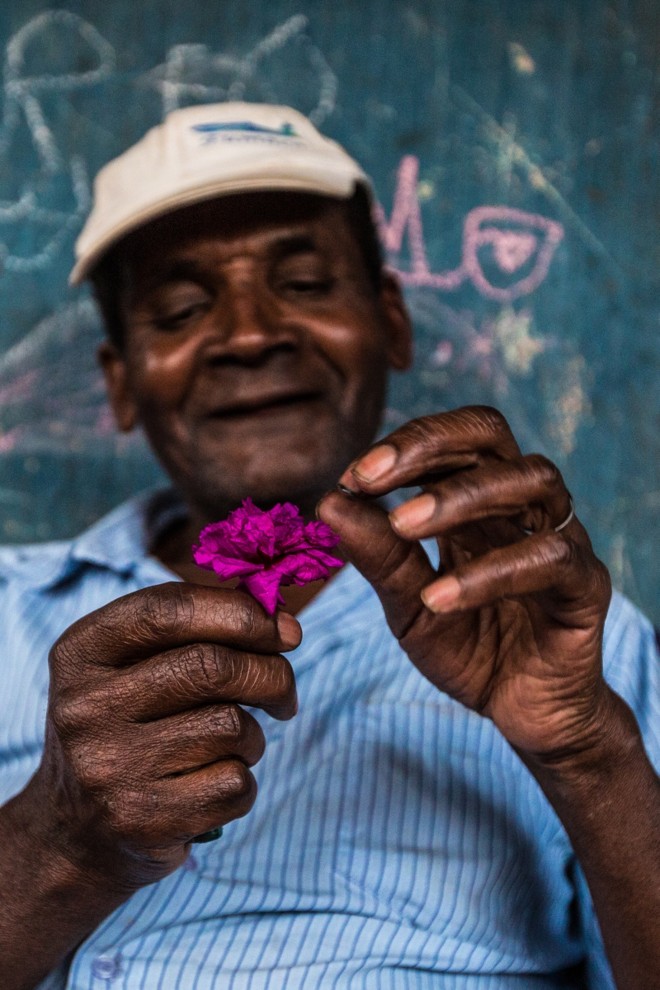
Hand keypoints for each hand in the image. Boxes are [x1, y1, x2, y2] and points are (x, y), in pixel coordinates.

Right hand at [25, 582, 299, 891]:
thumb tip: (285, 624)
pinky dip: (242, 783)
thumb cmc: (129, 726)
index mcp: (81, 652)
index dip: (242, 613)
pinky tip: (210, 787)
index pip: (170, 610)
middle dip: (270, 674)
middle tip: (283, 691)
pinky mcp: (142, 821)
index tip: (286, 630)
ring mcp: (109, 769)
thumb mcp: (134, 664)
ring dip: (252, 736)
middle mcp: (85, 708)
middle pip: (212, 667)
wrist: (74, 831)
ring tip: (227, 748)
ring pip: (231, 727)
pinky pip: (235, 785)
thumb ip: (198, 629)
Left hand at [318, 406, 612, 763]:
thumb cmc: (470, 649)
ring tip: (403, 524)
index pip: (450, 441)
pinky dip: (490, 572)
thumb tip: (327, 502)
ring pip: (531, 480)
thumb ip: (378, 557)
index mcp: (478, 502)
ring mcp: (560, 539)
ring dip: (460, 495)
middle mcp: (522, 508)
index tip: (351, 478)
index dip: (402, 446)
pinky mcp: (586, 587)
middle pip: (491, 434)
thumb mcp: (407, 605)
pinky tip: (439, 597)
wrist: (524, 715)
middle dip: (427, 445)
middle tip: (369, 477)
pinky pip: (551, 558)